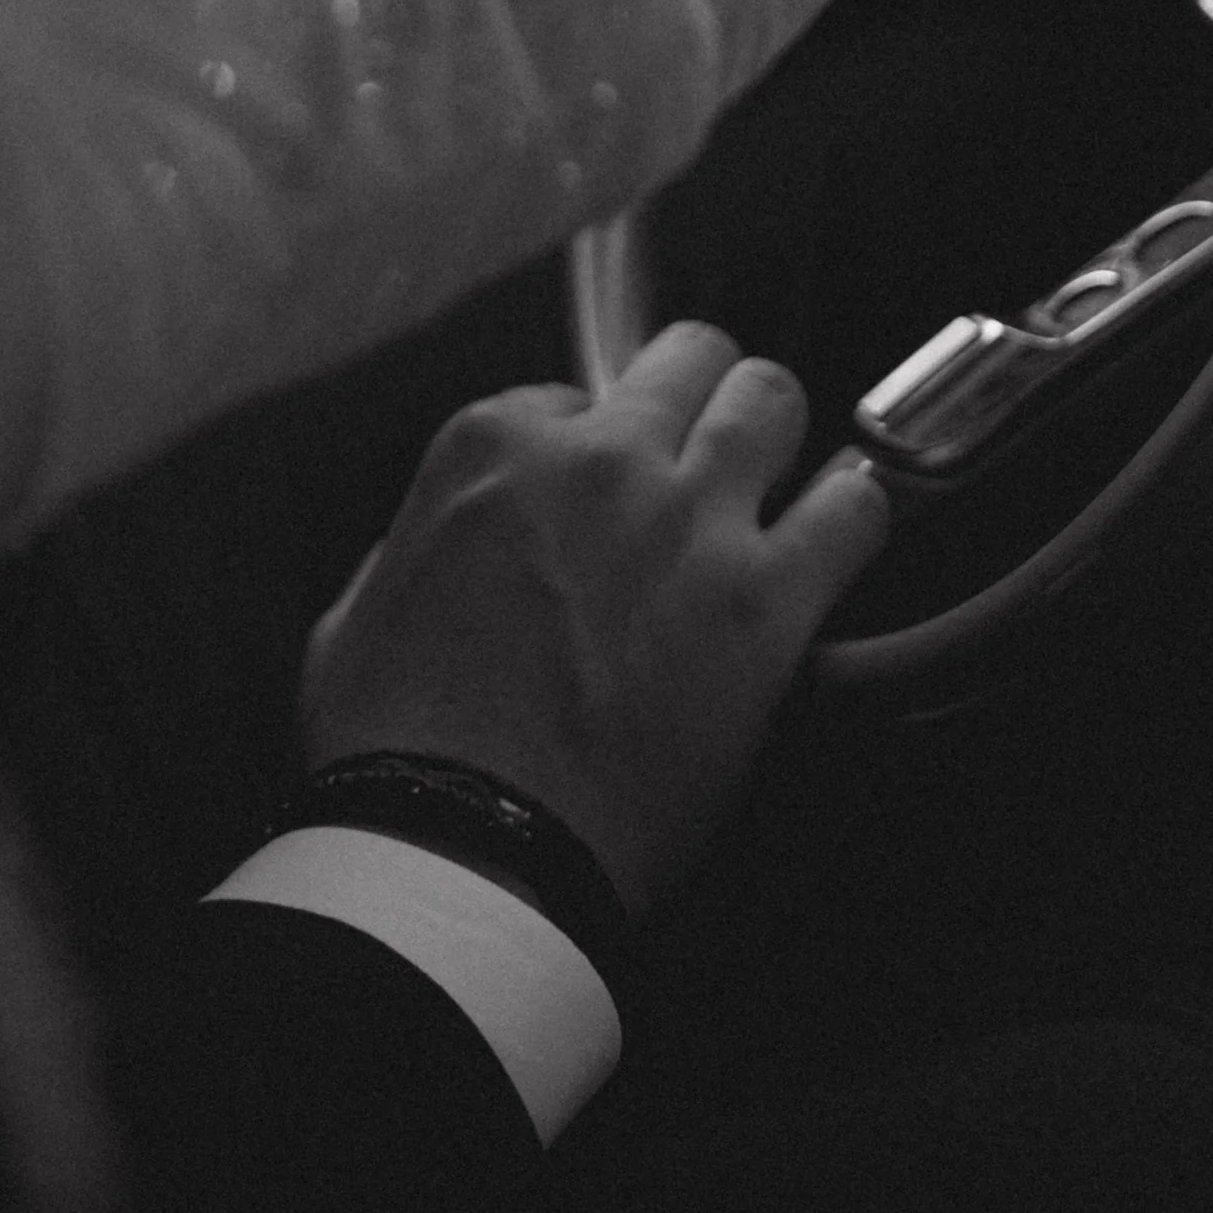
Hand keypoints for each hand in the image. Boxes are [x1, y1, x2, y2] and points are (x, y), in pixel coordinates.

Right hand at [299, 324, 889, 914]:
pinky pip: (855, 510)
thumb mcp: (357, 613)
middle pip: (692, 359)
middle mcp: (598, 457)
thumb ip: (417, 545)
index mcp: (495, 445)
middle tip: (699, 463)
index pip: (575, 395)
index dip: (591, 452)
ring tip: (776, 489)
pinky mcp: (763, 600)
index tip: (596, 506)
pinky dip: (855, 519)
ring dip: (774, 441)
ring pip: (773, 398)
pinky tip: (839, 544)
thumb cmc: (397, 753)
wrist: (461, 853)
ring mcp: (688, 519)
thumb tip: (458, 537)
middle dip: (697, 402)